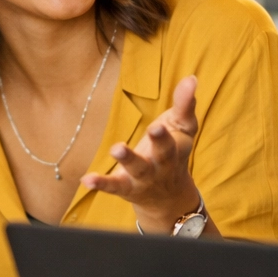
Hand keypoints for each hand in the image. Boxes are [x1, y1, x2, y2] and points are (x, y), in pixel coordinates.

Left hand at [81, 74, 209, 235]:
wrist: (168, 198)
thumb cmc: (174, 153)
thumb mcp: (181, 129)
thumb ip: (184, 105)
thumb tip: (191, 78)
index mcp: (176, 148)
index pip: (179, 133)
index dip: (177, 120)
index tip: (172, 111)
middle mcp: (163, 165)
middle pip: (164, 154)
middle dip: (160, 141)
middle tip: (154, 127)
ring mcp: (144, 178)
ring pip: (138, 169)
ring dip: (128, 159)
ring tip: (116, 148)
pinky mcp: (126, 188)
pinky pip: (114, 186)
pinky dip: (101, 184)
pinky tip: (86, 179)